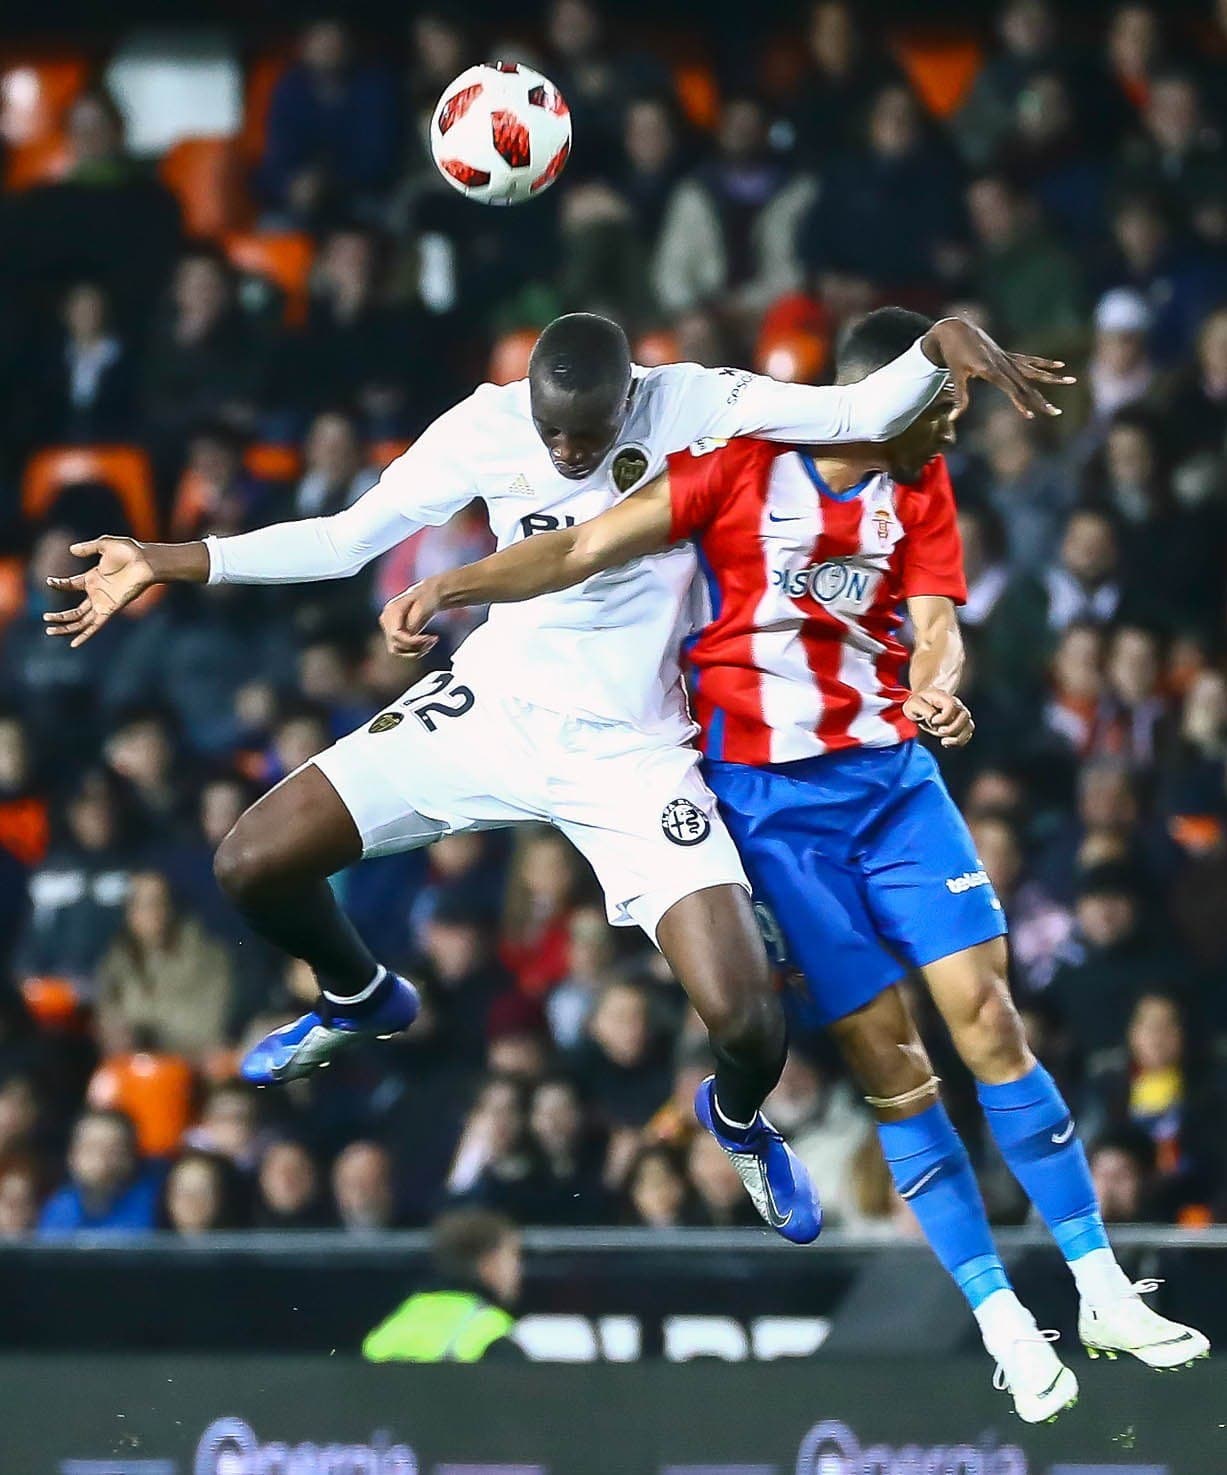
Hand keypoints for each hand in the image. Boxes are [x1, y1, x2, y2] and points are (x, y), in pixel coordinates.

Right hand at [43, 537, 155, 647]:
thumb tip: (71, 550)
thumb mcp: (105, 544)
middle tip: (45, 617)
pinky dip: (85, 635)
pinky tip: (74, 644)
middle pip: (75, 611)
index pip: (71, 585)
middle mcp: (97, 593)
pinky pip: (95, 626)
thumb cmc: (130, 552)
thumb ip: (88, 547)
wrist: (146, 562)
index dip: (59, 584)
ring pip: (81, 621)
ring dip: (65, 627)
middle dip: (60, 616)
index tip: (49, 581)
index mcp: (93, 578)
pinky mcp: (110, 609)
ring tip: (49, 631)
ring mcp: (103, 603)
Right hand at [379, 580, 441, 657]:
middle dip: (416, 646)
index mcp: (391, 610)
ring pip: (397, 650)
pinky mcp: (393, 635)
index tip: (430, 638)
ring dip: (416, 650)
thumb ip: (413, 620)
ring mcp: (388, 628)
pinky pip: (401, 650)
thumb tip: (408, 634)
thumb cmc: (428, 598)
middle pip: (396, 644)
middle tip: (432, 640)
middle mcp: (386, 620)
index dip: (412, 641)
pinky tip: (427, 644)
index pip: (395, 634)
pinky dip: (415, 650)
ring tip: (431, 642)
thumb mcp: (423, 606)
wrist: (428, 595)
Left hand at [903, 688, 974, 747]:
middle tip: (939, 731)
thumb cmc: (917, 704)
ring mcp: (960, 715)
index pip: (952, 706)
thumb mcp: (913, 705)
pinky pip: (967, 734)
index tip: (932, 721)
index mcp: (944, 697)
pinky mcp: (961, 725)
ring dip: (958, 737)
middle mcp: (956, 705)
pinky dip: (959, 741)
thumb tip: (934, 718)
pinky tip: (946, 742)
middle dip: (952, 728)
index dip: (943, 717)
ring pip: (969, 726)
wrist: (920, 704)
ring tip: (944, 741)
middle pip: (965, 716)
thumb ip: (923, 710)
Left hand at [923, 318, 1073, 420]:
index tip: (1031, 415)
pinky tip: (1060, 365)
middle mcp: (1003, 364)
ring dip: (1052, 378)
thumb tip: (953, 417)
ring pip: (1033, 372)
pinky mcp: (1007, 355)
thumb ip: (960, 398)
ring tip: (1072, 380)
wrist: (955, 329)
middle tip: (1056, 412)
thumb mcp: (955, 375)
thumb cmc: (953, 354)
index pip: (1011, 390)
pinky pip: (1029, 361)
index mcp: (992, 370)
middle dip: (1041, 400)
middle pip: (1026, 385)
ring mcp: (1007, 358)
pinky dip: (1044, 364)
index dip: (1021, 402)